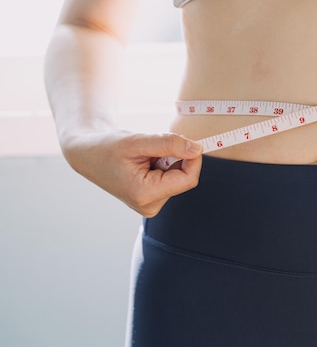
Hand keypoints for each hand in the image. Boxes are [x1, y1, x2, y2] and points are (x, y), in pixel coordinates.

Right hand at [62, 130, 202, 216]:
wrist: (88, 155)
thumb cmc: (107, 147)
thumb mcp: (138, 141)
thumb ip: (169, 144)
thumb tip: (198, 149)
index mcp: (145, 195)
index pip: (188, 179)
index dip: (193, 158)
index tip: (188, 141)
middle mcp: (149, 205)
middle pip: (184, 178)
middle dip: (177, 158)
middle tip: (154, 147)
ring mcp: (150, 205)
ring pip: (178, 178)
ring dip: (169, 161)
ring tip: (145, 156)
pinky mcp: (151, 200)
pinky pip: (170, 180)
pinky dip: (164, 166)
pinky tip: (145, 162)